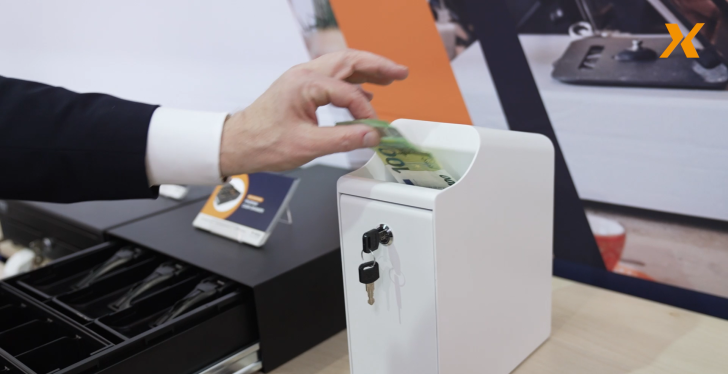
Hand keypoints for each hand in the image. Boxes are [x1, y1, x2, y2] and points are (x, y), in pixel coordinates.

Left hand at [219, 50, 408, 175]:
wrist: (237, 143)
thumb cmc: (263, 142)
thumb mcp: (307, 146)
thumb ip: (343, 140)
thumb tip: (372, 136)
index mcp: (305, 84)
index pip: (348, 92)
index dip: (366, 111)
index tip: (375, 128)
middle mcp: (304, 75)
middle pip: (349, 61)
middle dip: (377, 66)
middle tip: (400, 72)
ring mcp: (302, 80)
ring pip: (341, 67)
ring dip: (367, 71)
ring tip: (390, 77)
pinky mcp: (301, 90)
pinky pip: (333, 79)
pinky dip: (353, 83)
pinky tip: (365, 93)